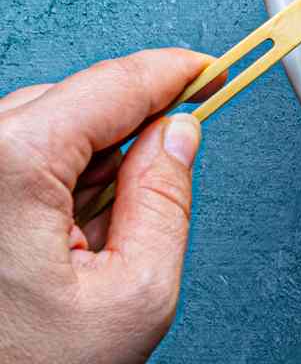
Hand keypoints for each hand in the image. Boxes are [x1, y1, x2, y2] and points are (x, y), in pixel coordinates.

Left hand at [0, 49, 207, 363]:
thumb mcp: (133, 295)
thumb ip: (166, 198)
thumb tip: (178, 133)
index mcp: (14, 162)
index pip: (115, 85)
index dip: (176, 73)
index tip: (214, 73)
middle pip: (76, 102)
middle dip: (124, 137)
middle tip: (144, 200)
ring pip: (44, 127)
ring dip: (83, 166)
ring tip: (83, 245)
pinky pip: (12, 159)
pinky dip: (48, 185)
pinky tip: (52, 246)